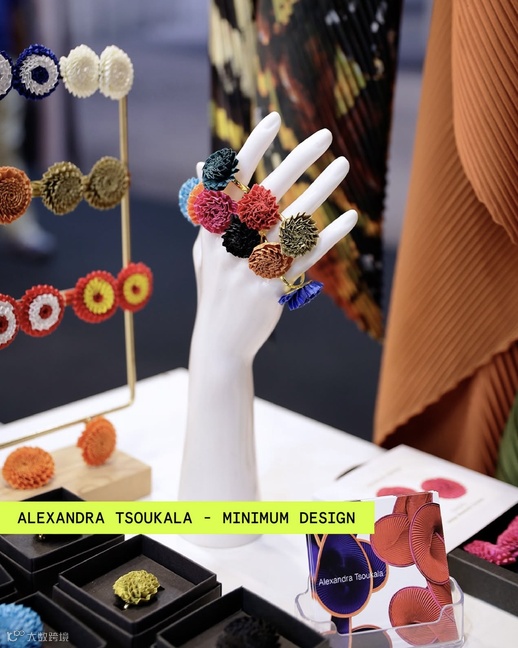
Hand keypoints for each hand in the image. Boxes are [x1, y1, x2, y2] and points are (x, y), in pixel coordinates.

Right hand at [191, 111, 356, 360]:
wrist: (220, 340)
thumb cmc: (214, 288)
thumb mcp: (204, 248)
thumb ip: (208, 207)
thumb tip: (204, 162)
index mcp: (211, 229)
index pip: (230, 179)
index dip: (252, 148)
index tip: (274, 119)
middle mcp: (230, 244)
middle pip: (266, 192)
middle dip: (297, 159)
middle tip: (325, 134)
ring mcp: (252, 268)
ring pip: (293, 221)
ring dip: (321, 190)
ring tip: (343, 164)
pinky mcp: (273, 289)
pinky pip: (306, 257)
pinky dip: (329, 235)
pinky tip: (349, 216)